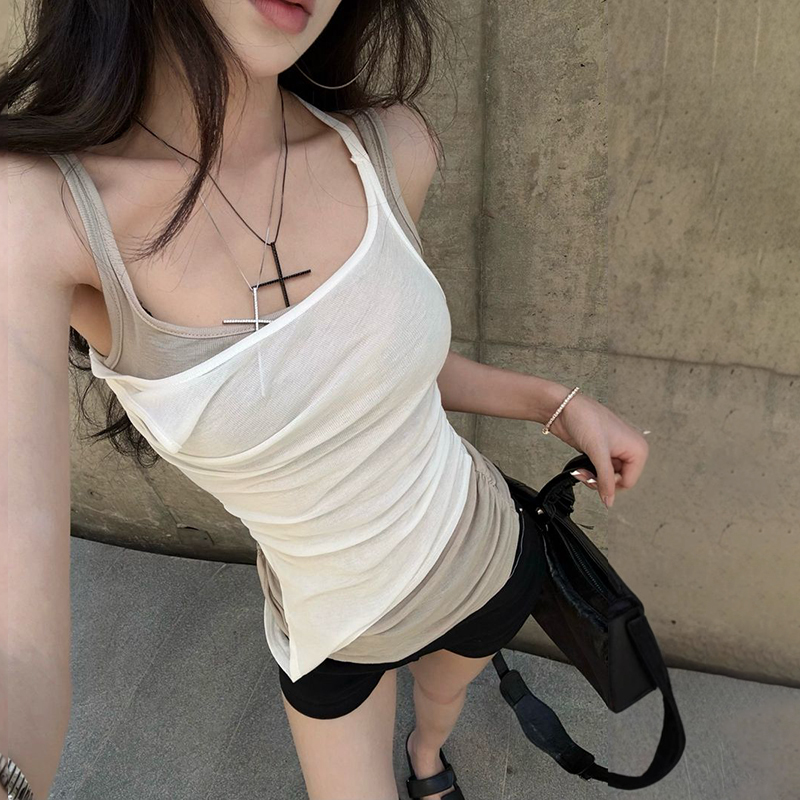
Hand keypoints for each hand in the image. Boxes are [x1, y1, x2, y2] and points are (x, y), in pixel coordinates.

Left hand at [547, 392, 648, 507]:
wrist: (564, 408)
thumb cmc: (585, 418)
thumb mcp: (598, 452)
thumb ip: (605, 479)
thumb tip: (609, 501)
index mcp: (638, 448)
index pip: (628, 482)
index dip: (610, 484)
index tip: (595, 478)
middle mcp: (630, 450)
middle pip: (618, 481)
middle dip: (600, 481)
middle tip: (585, 475)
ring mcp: (615, 451)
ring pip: (607, 477)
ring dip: (592, 477)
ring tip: (580, 470)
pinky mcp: (601, 451)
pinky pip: (599, 471)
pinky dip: (589, 472)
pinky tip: (579, 467)